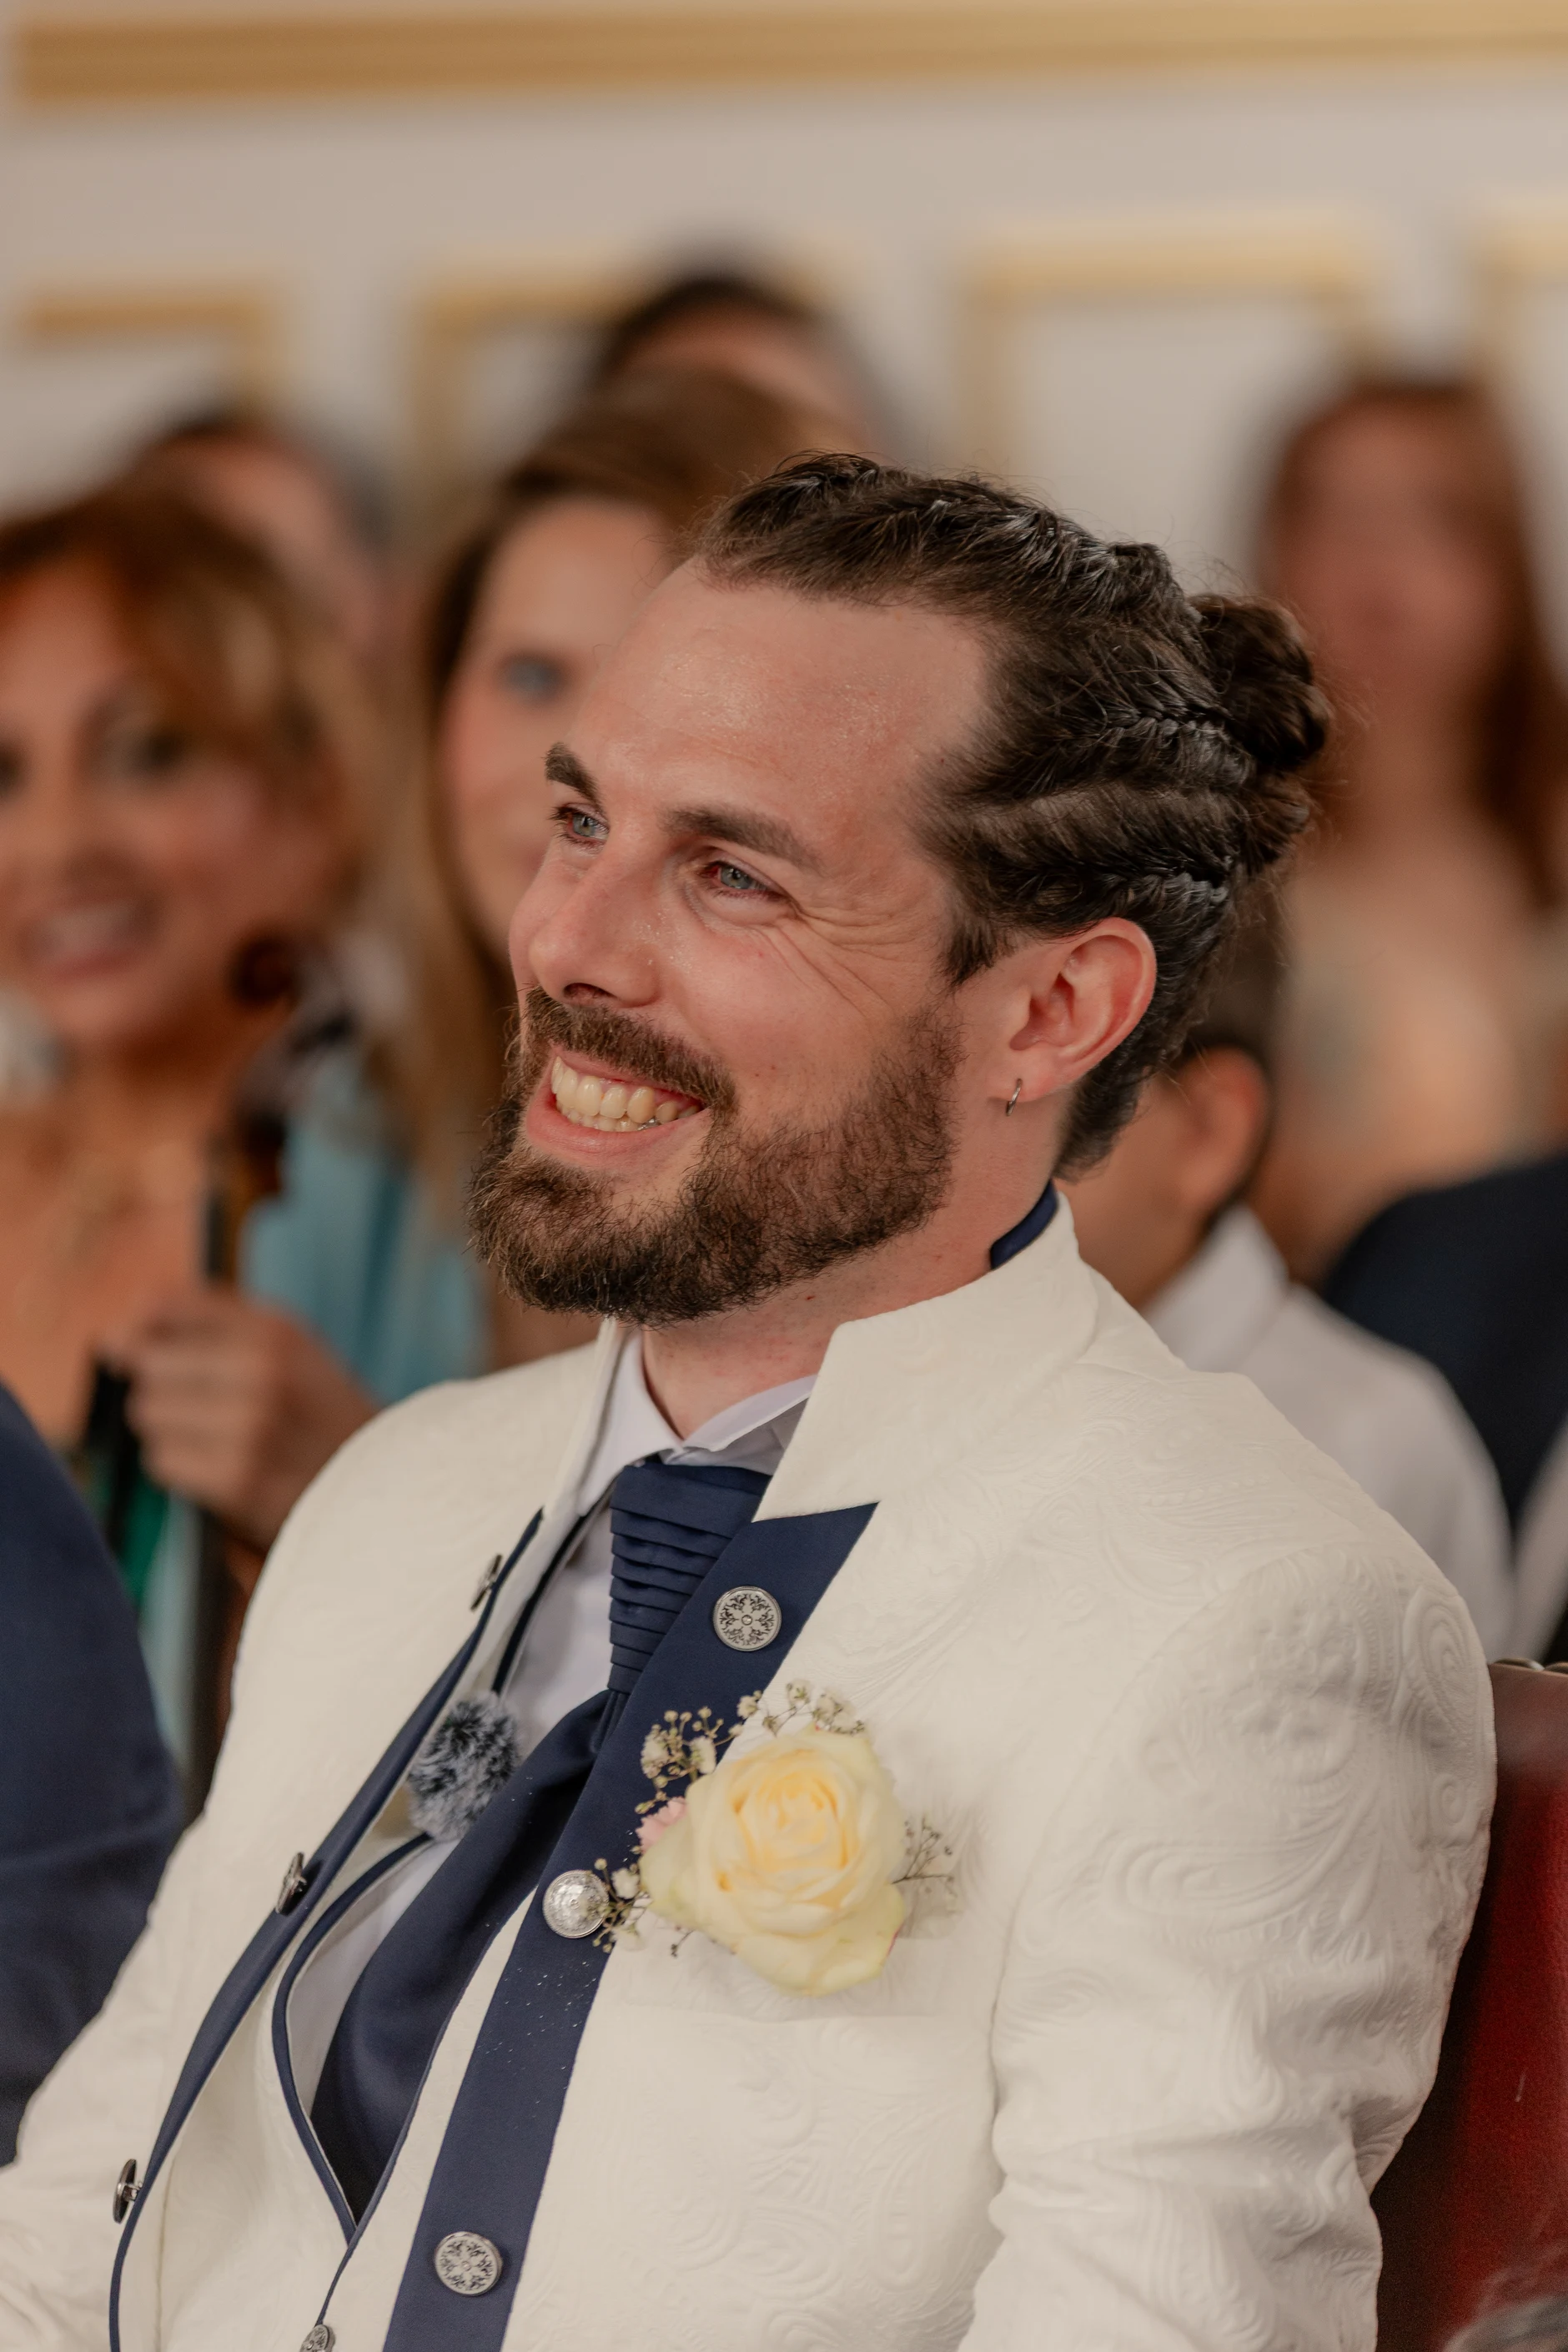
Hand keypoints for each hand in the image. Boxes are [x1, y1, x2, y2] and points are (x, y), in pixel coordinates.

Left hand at [112, 1287, 376, 1551]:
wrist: (385, 1484)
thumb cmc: (318, 1413)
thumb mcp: (287, 1346)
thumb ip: (207, 1321)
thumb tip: (113, 1337)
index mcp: (275, 1329)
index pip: (165, 1307)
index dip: (142, 1331)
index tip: (146, 1350)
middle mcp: (263, 1369)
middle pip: (147, 1365)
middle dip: (161, 1387)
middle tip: (203, 1407)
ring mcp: (250, 1425)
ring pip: (149, 1415)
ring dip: (170, 1430)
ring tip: (217, 1439)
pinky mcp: (238, 1478)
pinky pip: (163, 1461)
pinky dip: (180, 1468)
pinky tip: (219, 1469)